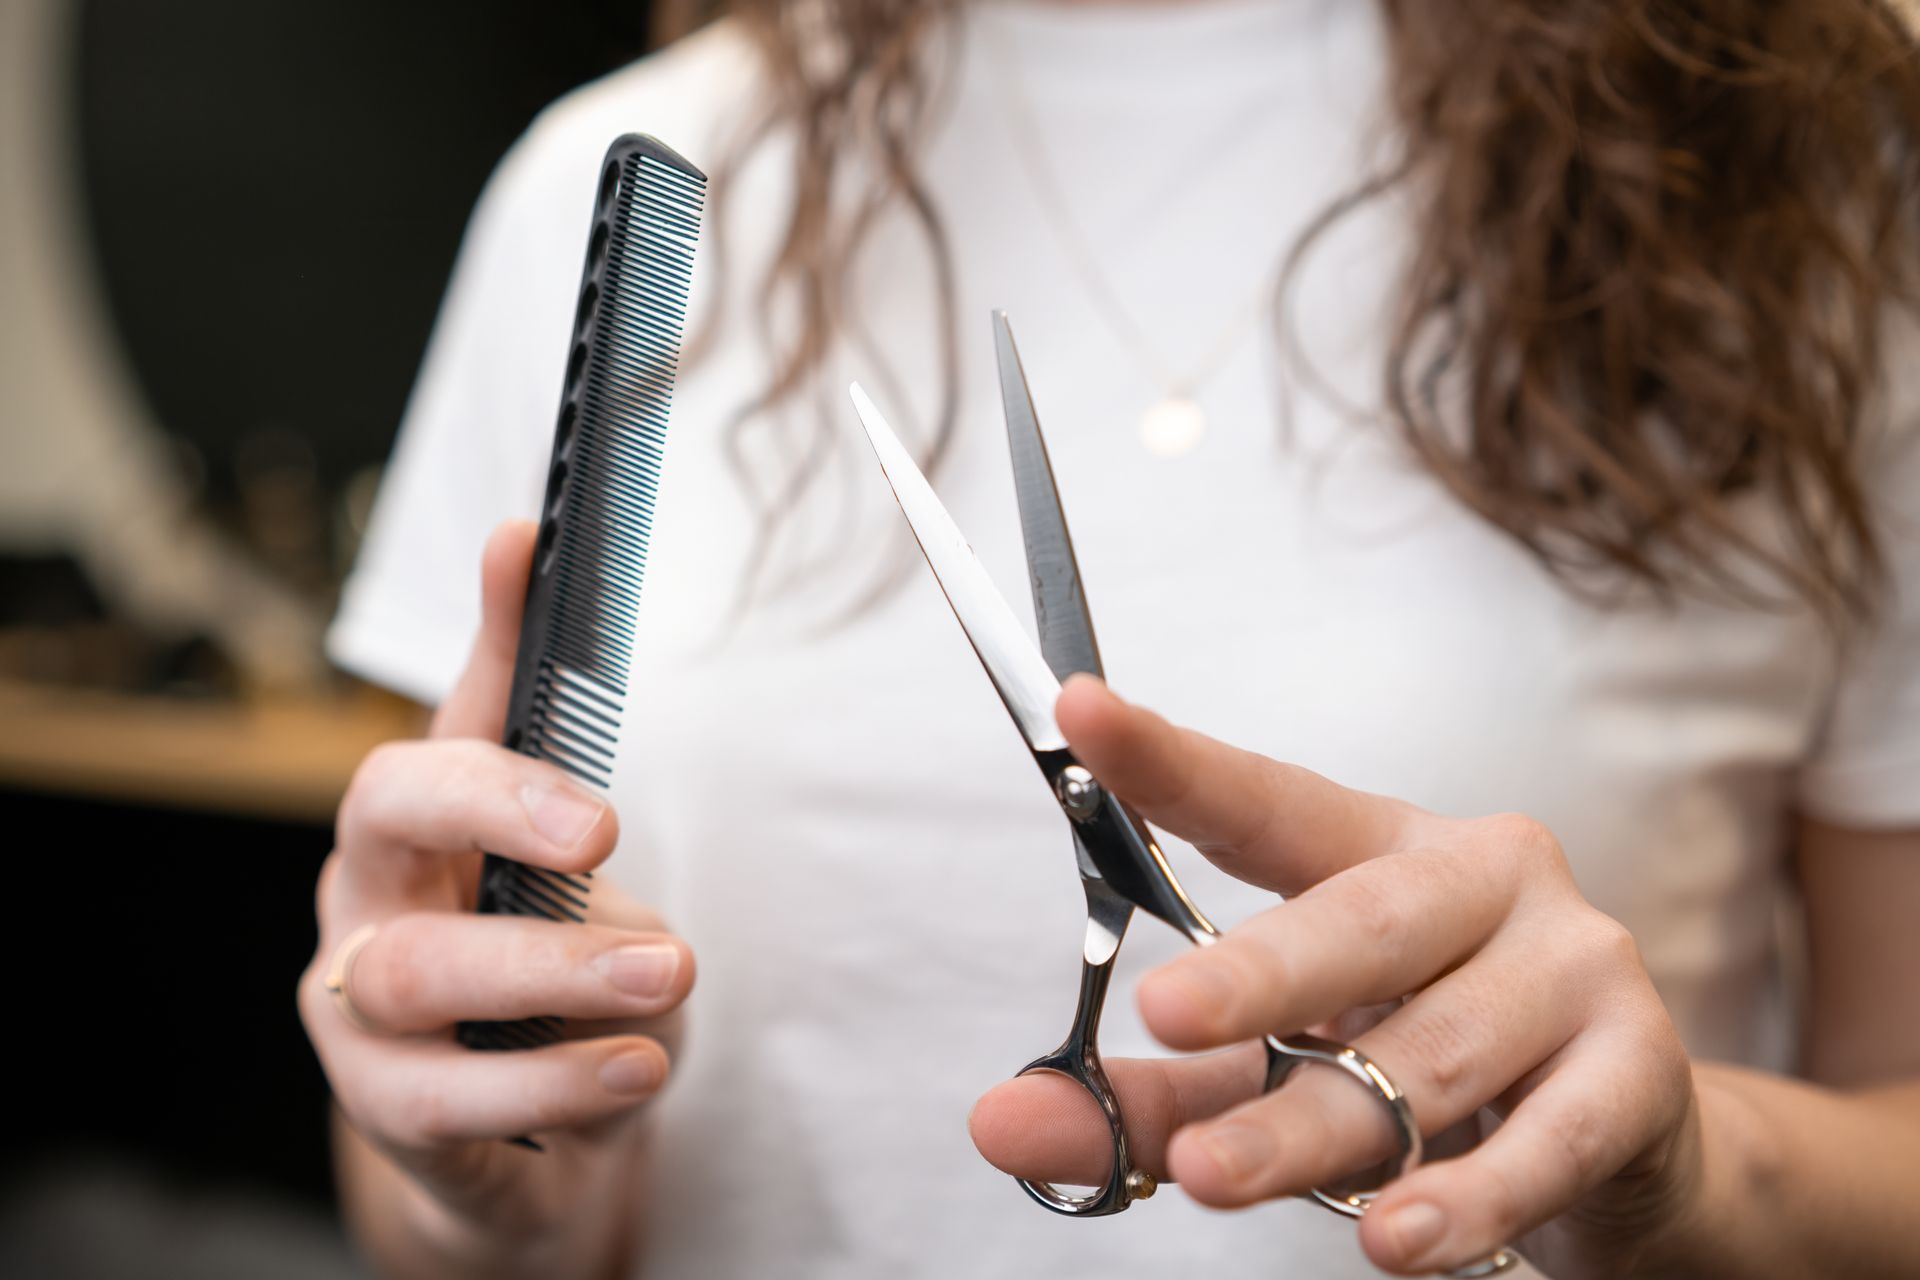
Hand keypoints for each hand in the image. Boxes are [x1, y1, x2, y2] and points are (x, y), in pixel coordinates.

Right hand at [297, 521, 695, 1253]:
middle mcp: (368, 902)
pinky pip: (453, 1100)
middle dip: (494, 807)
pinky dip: (554, 1078)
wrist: (528, 1152)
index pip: (438, 703)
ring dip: (551, 970)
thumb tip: (527, 548)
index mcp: (418, 829)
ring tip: (667, 974)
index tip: (530, 544)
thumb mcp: (566, 873)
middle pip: (384, 815)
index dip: (482, 629)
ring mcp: (361, 1014)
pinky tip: (636, 1064)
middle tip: (603, 833)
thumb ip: (551, 746)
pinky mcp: (394, 1114)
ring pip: (416, 972)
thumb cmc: (545, 986)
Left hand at [970, 677, 1699, 1278]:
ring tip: (1215, 1178)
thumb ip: (1151, 1101)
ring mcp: (1575, 963)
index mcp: (1384, 848)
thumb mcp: (1281, 1076)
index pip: (1265, 801)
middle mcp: (1485, 877)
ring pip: (1426, 1055)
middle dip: (1257, 976)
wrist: (1629, 1143)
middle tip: (1161, 1013)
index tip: (1080, 711)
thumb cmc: (1428, 1074)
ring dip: (1314, 1128)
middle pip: (1360, 921)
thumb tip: (1001, 1122)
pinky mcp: (1641, 1066)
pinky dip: (1465, 1197)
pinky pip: (1545, 1141)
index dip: (1173, 761)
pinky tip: (1395, 1237)